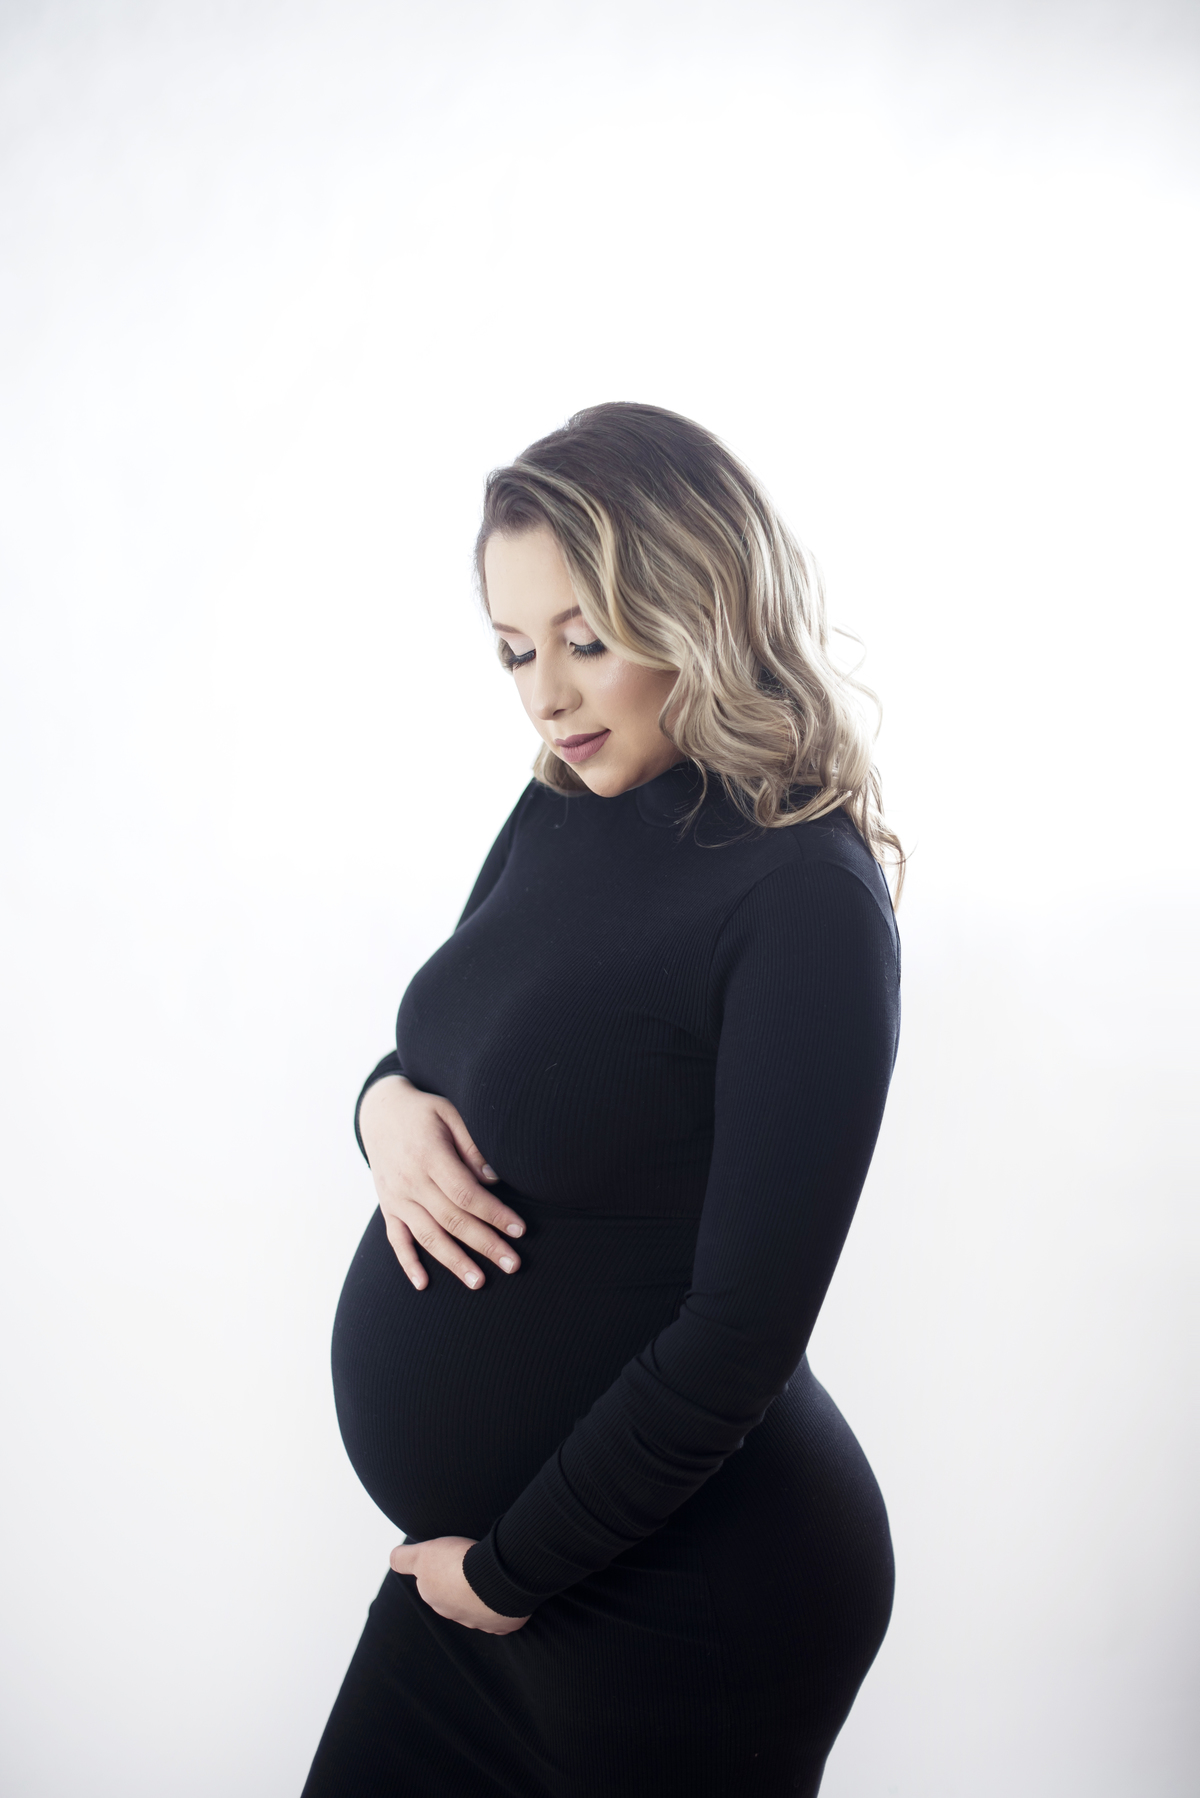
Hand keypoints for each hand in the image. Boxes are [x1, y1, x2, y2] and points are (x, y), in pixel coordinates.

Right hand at [358, 1076, 525, 1289]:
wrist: (378, 1111)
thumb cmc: (424, 1112)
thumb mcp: (451, 1114)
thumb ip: (472, 1147)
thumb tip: (494, 1181)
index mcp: (430, 1156)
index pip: (466, 1193)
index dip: (494, 1214)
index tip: (520, 1230)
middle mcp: (411, 1181)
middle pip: (452, 1220)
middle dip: (485, 1244)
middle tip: (513, 1264)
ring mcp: (396, 1197)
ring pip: (428, 1235)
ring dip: (454, 1262)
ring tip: (479, 1283)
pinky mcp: (388, 1207)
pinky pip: (396, 1240)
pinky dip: (408, 1263)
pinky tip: (424, 1284)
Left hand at [389, 1536, 529, 1633]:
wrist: (495, 1579)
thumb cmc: (459, 1564)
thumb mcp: (422, 1554)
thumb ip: (403, 1558)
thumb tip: (392, 1559)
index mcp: (434, 1598)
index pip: (432, 1584)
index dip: (441, 1567)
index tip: (452, 1556)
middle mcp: (454, 1614)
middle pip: (455, 1597)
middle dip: (461, 1583)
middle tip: (472, 1562)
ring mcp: (479, 1622)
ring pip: (479, 1606)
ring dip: (483, 1593)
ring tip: (491, 1573)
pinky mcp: (503, 1624)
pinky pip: (501, 1616)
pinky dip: (503, 1605)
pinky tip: (505, 1591)